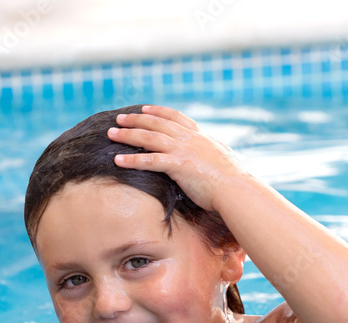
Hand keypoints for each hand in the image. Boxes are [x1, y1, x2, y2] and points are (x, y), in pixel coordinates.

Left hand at [108, 105, 247, 211]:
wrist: (237, 189)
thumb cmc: (234, 181)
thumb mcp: (223, 159)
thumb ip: (214, 153)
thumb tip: (217, 153)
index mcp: (200, 136)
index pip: (175, 117)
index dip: (157, 111)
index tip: (144, 108)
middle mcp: (190, 139)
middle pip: (157, 123)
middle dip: (135, 119)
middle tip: (119, 118)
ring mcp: (183, 150)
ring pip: (149, 137)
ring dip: (127, 135)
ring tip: (110, 133)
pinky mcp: (178, 165)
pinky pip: (149, 160)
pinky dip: (131, 159)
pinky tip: (117, 160)